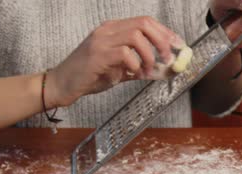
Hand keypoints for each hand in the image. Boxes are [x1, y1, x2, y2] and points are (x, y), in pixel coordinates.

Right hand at [46, 16, 184, 107]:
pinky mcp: (97, 55)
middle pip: (144, 24)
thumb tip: (166, 71)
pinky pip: (125, 54)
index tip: (178, 45)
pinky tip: (132, 74)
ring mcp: (101, 41)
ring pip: (136, 36)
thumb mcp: (121, 70)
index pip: (146, 21)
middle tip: (167, 58)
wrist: (63, 84)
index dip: (165, 32)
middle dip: (162, 40)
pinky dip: (135, 65)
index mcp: (114, 29)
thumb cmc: (91, 76)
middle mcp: (108, 30)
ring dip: (149, 55)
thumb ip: (142, 68)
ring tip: (148, 70)